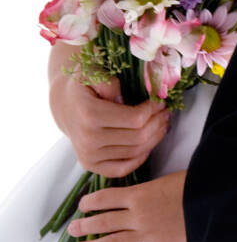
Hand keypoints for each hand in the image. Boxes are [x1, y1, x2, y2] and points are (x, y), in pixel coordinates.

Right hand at [50, 62, 168, 175]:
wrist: (65, 105)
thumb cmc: (84, 86)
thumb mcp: (94, 73)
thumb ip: (111, 83)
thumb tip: (129, 101)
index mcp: (89, 114)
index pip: (135, 119)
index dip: (154, 110)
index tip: (160, 101)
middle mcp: (87, 139)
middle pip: (139, 137)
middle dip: (158, 123)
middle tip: (166, 113)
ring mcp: (88, 155)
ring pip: (135, 152)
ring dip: (154, 138)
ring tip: (161, 124)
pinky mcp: (91, 166)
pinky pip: (123, 168)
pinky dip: (140, 158)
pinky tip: (148, 144)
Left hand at [67, 170, 186, 241]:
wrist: (215, 205)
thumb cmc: (195, 187)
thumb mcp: (168, 180)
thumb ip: (149, 190)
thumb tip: (138, 195)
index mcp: (139, 195)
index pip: (106, 198)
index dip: (91, 202)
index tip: (82, 206)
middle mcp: (137, 216)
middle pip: (104, 221)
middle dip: (86, 226)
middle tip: (73, 230)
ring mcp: (146, 236)